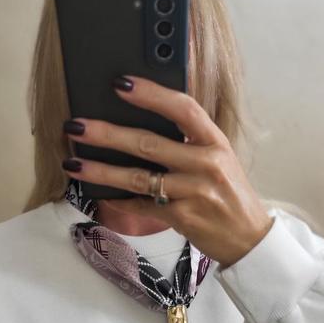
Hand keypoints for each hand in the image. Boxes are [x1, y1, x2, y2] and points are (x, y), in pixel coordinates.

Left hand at [62, 75, 274, 268]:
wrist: (249, 238)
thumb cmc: (230, 196)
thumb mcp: (220, 160)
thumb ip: (191, 142)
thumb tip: (144, 124)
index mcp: (215, 142)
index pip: (182, 108)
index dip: (151, 93)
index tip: (120, 83)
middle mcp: (206, 164)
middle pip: (149, 144)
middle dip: (107, 134)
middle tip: (77, 126)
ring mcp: (195, 193)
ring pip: (139, 178)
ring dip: (102, 170)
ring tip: (74, 164)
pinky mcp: (184, 218)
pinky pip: (144, 206)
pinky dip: (120, 202)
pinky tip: (101, 195)